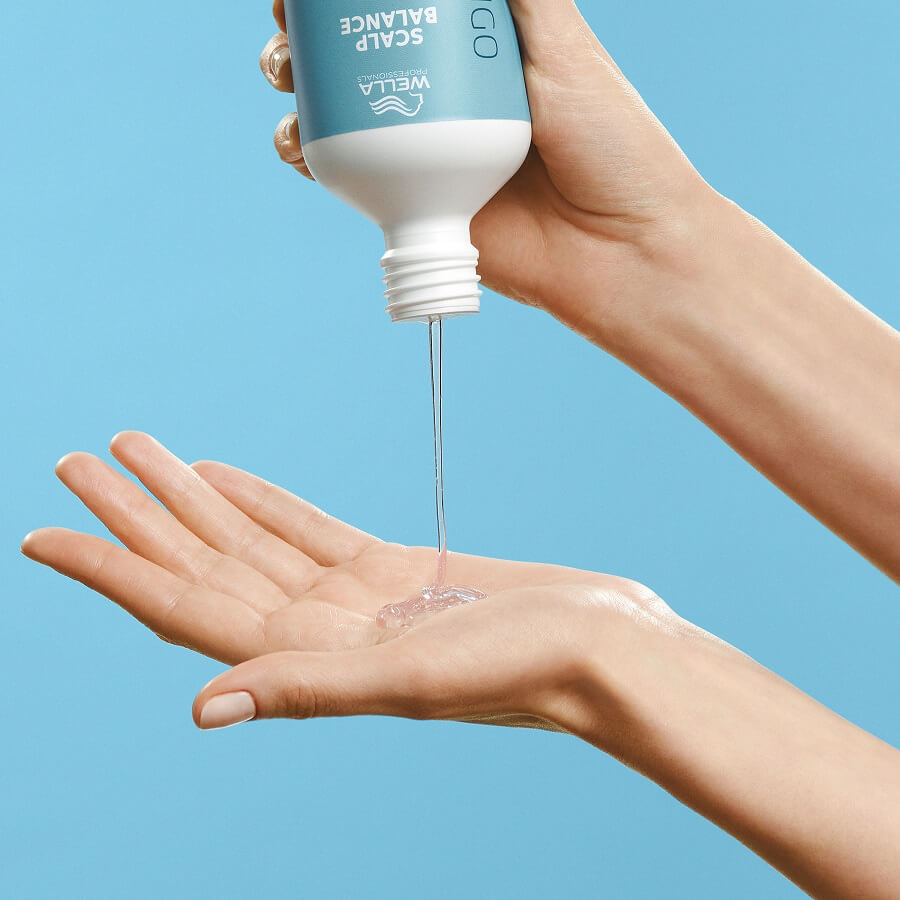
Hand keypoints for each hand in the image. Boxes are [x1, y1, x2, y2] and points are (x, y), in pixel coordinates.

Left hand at [21, 431, 666, 731]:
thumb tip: (204, 709)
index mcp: (312, 660)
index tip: (44, 528)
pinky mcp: (396, 570)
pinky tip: (225, 477)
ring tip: (139, 452)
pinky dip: (261, 501)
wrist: (606, 649)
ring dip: (191, 498)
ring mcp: (355, 600)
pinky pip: (306, 530)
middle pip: (203, 564)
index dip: (112, 567)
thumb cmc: (525, 670)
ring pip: (249, 540)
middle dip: (137, 513)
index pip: (183, 607)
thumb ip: (309, 687)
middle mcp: (321, 632)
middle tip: (74, 459)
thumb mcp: (412, 678)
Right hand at [260, 0, 705, 336]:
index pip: (398, 1)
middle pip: (352, 49)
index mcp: (476, 44)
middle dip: (308, 33)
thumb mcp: (566, 46)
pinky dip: (309, 154)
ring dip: (297, 87)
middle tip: (293, 31)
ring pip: (335, 109)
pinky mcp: (413, 206)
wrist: (619, 250)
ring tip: (290, 77)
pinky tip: (302, 141)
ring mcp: (423, 149)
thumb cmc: (613, 144)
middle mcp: (442, 93)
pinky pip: (344, 176)